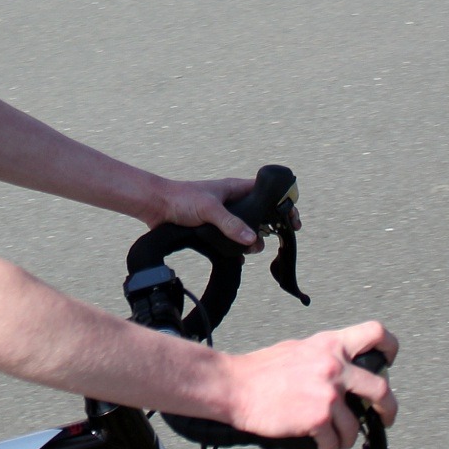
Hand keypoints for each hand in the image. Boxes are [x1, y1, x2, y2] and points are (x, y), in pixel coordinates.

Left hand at [152, 177, 285, 249]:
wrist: (155, 206)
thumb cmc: (181, 198)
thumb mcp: (208, 208)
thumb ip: (230, 223)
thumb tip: (252, 240)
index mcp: (236, 189)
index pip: (268, 194)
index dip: (283, 205)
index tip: (293, 222)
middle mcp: (233, 202)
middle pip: (261, 216)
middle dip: (267, 230)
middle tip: (265, 241)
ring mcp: (224, 216)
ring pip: (247, 231)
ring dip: (251, 243)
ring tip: (248, 251)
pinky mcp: (214, 229)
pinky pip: (233, 242)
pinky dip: (238, 251)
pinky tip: (238, 259)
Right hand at [228, 321, 397, 448]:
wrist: (233, 386)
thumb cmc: (258, 370)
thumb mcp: (296, 349)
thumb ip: (324, 356)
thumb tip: (342, 369)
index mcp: (328, 344)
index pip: (375, 333)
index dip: (390, 348)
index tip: (388, 363)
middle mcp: (333, 366)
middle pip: (381, 389)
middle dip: (387, 409)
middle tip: (383, 416)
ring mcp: (327, 393)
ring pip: (355, 426)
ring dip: (345, 437)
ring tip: (331, 438)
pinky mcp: (318, 418)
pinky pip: (335, 442)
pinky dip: (328, 448)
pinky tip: (318, 445)